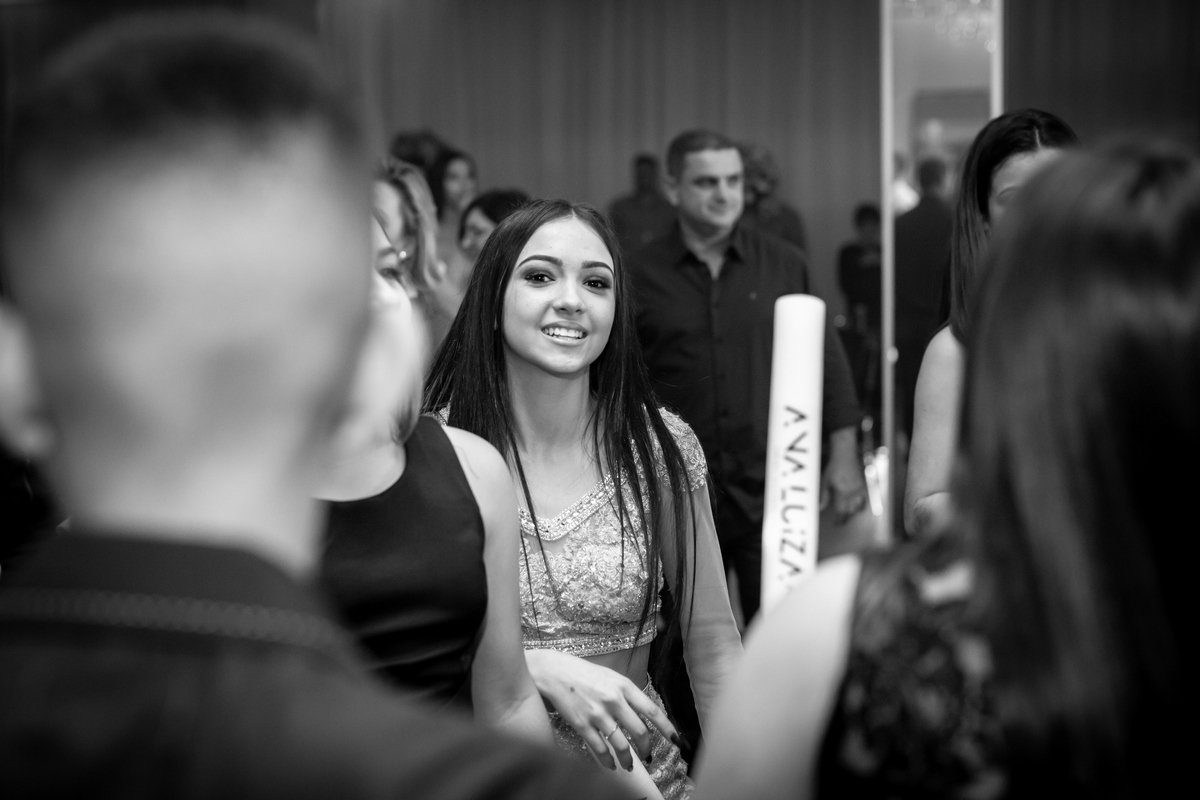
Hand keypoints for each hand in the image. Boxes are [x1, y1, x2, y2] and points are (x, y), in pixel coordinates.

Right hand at [524, 649, 678, 771]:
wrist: (554, 672)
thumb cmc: (584, 673)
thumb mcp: (611, 676)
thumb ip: (627, 694)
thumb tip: (642, 714)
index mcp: (624, 686)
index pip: (653, 711)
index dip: (667, 728)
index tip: (677, 740)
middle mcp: (614, 700)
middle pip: (640, 732)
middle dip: (647, 748)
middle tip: (647, 755)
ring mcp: (598, 714)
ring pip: (621, 745)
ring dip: (628, 760)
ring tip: (629, 765)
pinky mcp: (582, 725)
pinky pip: (600, 749)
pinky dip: (607, 760)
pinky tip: (610, 765)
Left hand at [821, 427, 867, 524]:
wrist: (845, 454)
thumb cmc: (834, 467)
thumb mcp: (825, 481)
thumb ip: (824, 496)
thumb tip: (821, 508)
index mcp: (843, 492)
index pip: (842, 511)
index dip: (839, 519)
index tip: (837, 523)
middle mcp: (853, 492)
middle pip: (851, 511)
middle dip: (846, 517)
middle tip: (841, 521)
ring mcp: (860, 489)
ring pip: (859, 506)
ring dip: (853, 512)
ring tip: (848, 514)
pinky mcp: (863, 485)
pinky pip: (864, 499)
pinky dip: (861, 504)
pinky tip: (857, 506)